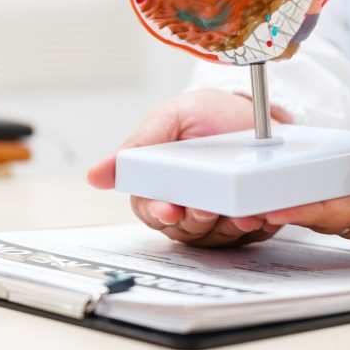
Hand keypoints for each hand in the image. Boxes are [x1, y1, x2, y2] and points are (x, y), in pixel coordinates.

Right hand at [87, 89, 288, 246]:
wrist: (254, 111)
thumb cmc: (207, 114)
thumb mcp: (170, 119)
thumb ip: (137, 146)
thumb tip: (94, 174)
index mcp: (160, 185)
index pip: (150, 210)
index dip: (158, 213)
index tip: (168, 210)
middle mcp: (186, 206)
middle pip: (182, 229)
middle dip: (194, 221)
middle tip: (205, 208)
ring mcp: (216, 218)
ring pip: (214, 237)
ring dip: (224, 228)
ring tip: (236, 213)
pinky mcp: (246, 222)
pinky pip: (246, 236)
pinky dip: (251, 228)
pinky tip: (255, 215)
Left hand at [264, 84, 349, 248]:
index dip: (327, 212)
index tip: (291, 208)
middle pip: (349, 222)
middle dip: (305, 215)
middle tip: (264, 208)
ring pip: (342, 218)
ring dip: (305, 210)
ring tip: (266, 202)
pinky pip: (343, 204)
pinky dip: (316, 198)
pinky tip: (289, 190)